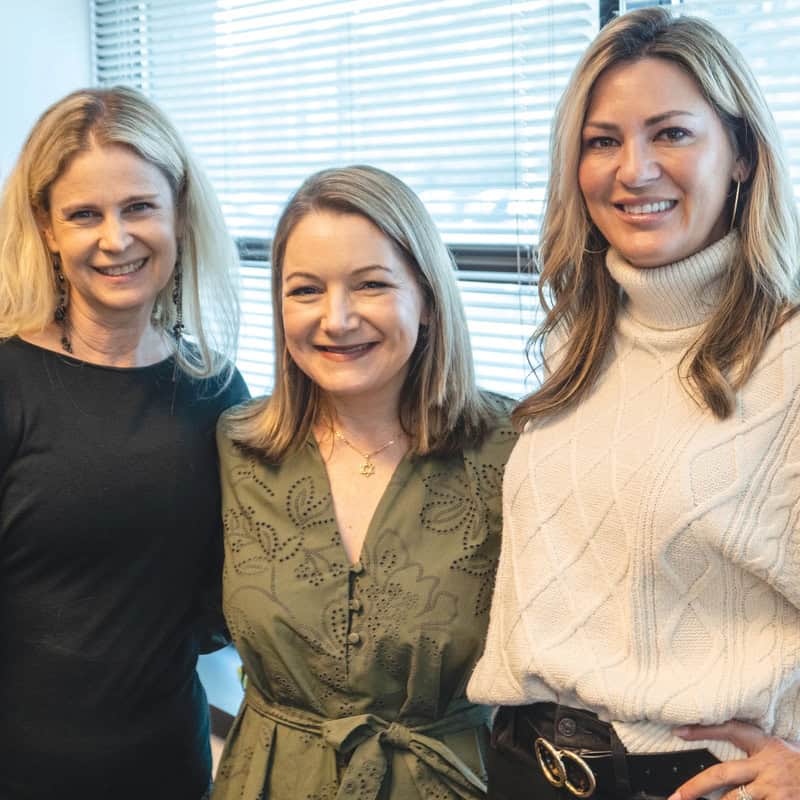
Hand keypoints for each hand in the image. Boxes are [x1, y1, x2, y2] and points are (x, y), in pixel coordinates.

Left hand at [667, 720, 799, 799]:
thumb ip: (753, 756)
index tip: (679, 731)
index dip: (703, 731)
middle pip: (722, 774)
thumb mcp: (778, 751)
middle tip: (676, 797)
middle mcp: (767, 768)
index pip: (730, 730)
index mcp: (765, 747)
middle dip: (695, 787)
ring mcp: (776, 790)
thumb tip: (715, 759)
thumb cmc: (799, 766)